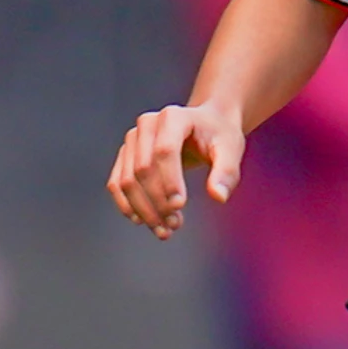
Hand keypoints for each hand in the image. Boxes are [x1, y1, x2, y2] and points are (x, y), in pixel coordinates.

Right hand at [108, 99, 246, 238]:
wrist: (206, 124)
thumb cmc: (220, 136)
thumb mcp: (231, 149)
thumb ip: (226, 172)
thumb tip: (218, 197)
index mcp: (173, 117)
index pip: (164, 151)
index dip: (169, 181)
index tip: (179, 206)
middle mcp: (147, 125)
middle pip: (143, 169)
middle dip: (157, 201)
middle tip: (175, 226)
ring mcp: (133, 139)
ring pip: (126, 179)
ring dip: (142, 209)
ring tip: (164, 231)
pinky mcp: (126, 154)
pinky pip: (117, 182)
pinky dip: (127, 204)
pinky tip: (142, 221)